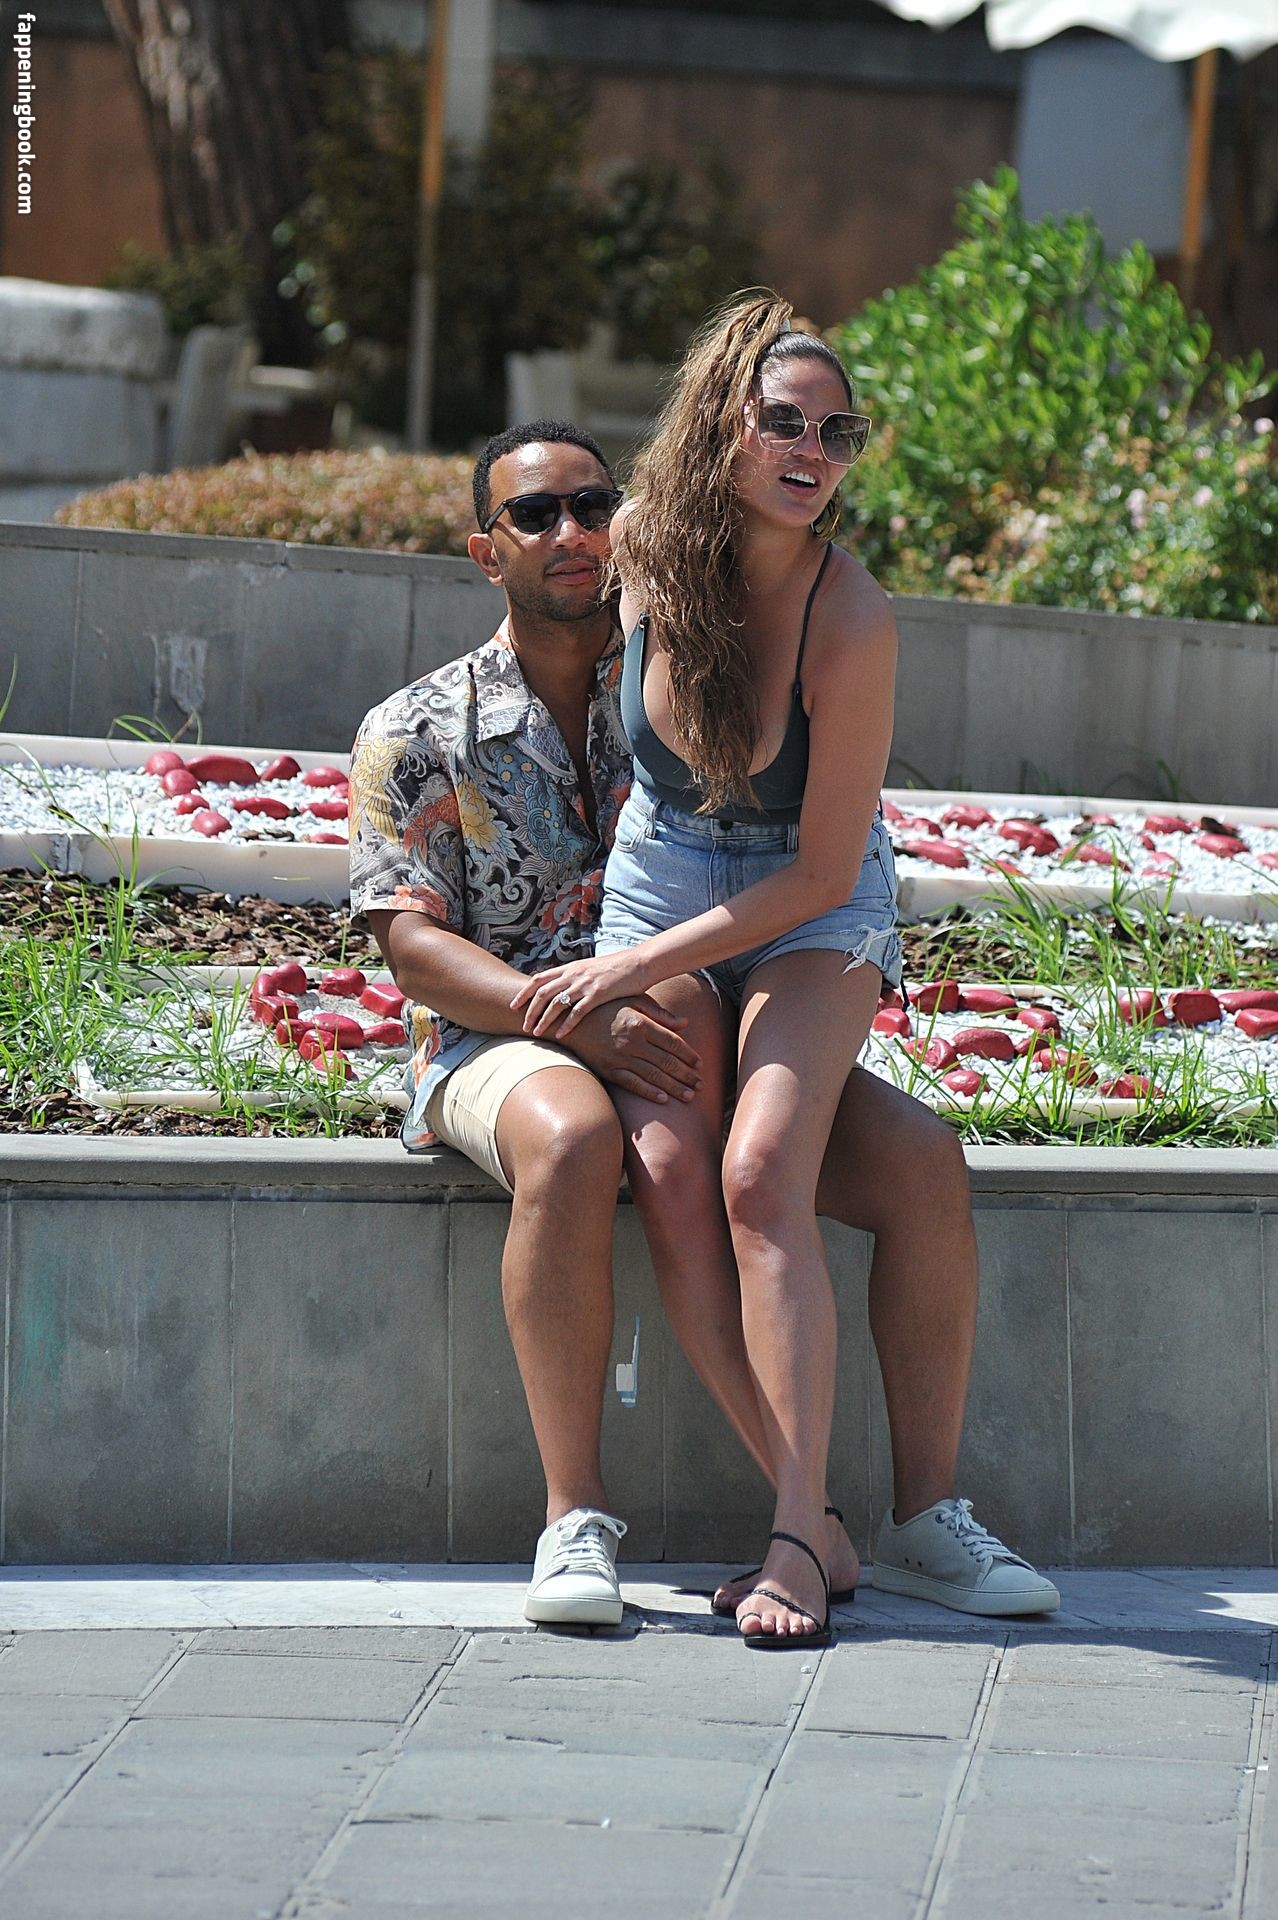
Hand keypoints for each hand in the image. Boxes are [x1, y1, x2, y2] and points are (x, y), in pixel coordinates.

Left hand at [511, 951, 652, 1037]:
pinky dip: (566, 1025)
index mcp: (571, 967)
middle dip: (530, 1010)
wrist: (640, 963)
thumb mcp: (591, 969)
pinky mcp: (599, 994)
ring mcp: (586, 984)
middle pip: (543, 992)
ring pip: (556, 1003)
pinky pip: (577, 1012)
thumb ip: (575, 977)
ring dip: (543, 1019)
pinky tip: (559, 1035)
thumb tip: (563, 988)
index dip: (524, 992)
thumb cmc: (618, 968)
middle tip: (523, 1025)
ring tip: (536, 1033)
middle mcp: (574, 974)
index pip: (539, 978)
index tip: (514, 1005)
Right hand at [564, 998, 702, 1103]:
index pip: (672, 1042)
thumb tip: (685, 1023)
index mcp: (640, 1023)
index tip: (700, 1064)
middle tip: (701, 1085)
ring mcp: (619, 1058)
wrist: (568, 1021)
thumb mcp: (632, 1000)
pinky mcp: (608, 1069)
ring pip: (653, 1076)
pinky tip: (664, 1099)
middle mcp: (632, 1042)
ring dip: (674, 1087)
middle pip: (666, 1061)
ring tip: (690, 1096)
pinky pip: (632, 1084)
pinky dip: (649, 1092)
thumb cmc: (604, 1007)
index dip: (688, 1054)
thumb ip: (659, 1013)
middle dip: (686, 1075)